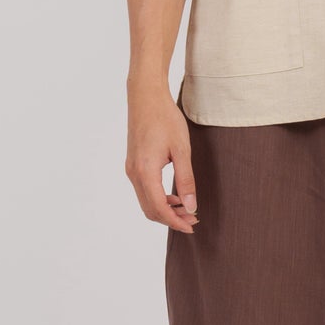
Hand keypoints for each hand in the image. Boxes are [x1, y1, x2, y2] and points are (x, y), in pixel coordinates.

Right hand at [125, 84, 201, 232]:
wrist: (146, 97)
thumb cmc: (165, 119)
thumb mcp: (181, 150)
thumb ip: (186, 180)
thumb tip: (191, 206)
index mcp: (146, 171)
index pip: (159, 208)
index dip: (175, 221)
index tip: (191, 226)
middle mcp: (134, 174)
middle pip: (150, 209)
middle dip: (171, 219)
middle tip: (193, 219)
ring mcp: (131, 169)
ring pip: (146, 201)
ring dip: (165, 210)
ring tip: (187, 208)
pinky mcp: (133, 164)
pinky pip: (144, 190)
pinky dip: (159, 199)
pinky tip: (175, 196)